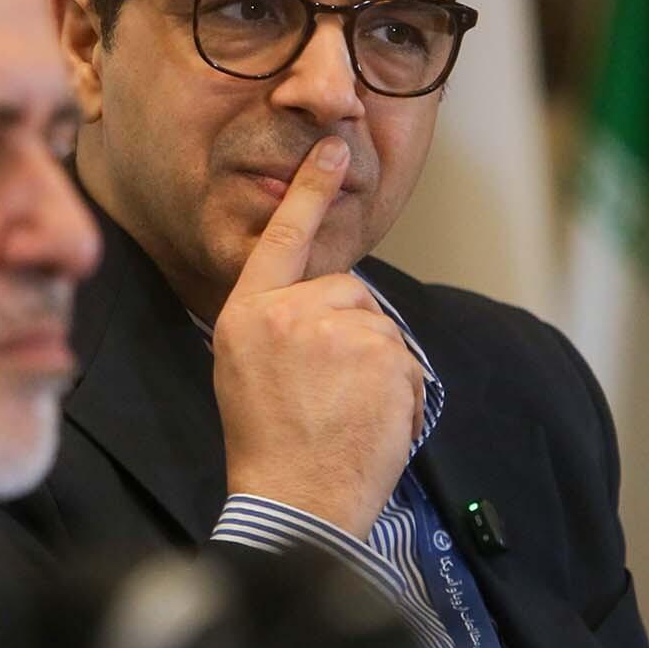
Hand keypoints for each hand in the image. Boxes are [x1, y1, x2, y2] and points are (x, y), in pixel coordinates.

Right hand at [211, 137, 425, 539]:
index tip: (335, 148)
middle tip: (330, 389)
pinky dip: (400, 393)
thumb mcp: (243, 368)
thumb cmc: (267, 442)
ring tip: (345, 413)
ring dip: (377, 367)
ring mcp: (335, 331)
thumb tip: (326, 300)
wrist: (294, 499)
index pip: (282, 238)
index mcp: (246, 313)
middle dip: (352, 329)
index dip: (310, 191)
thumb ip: (278, 322)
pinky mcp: (379, 356)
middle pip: (347, 290)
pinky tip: (370, 422)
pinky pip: (405, 361)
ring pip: (379, 328)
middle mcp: (288, 312)